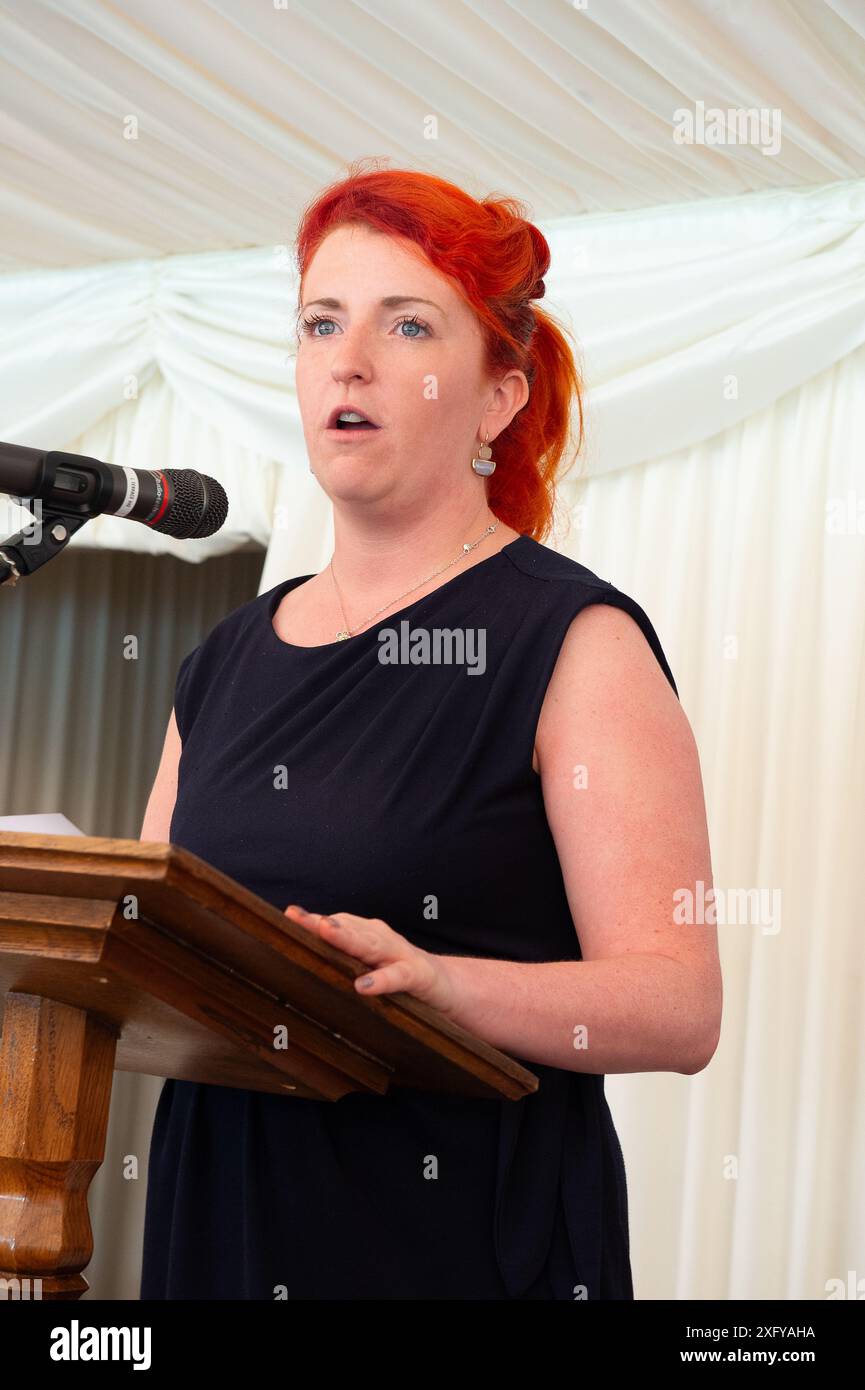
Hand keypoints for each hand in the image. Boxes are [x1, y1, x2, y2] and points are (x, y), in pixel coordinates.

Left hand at [283, 904, 458, 1017]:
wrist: (446, 984)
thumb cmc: (398, 973)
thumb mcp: (368, 965)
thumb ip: (339, 961)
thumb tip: (295, 966)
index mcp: (367, 936)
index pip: (336, 925)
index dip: (311, 921)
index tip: (288, 915)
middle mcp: (381, 940)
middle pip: (348, 929)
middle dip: (321, 923)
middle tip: (296, 917)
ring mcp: (400, 955)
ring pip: (370, 945)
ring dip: (348, 939)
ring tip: (326, 932)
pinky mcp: (418, 976)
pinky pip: (398, 977)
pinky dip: (382, 980)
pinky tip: (364, 986)